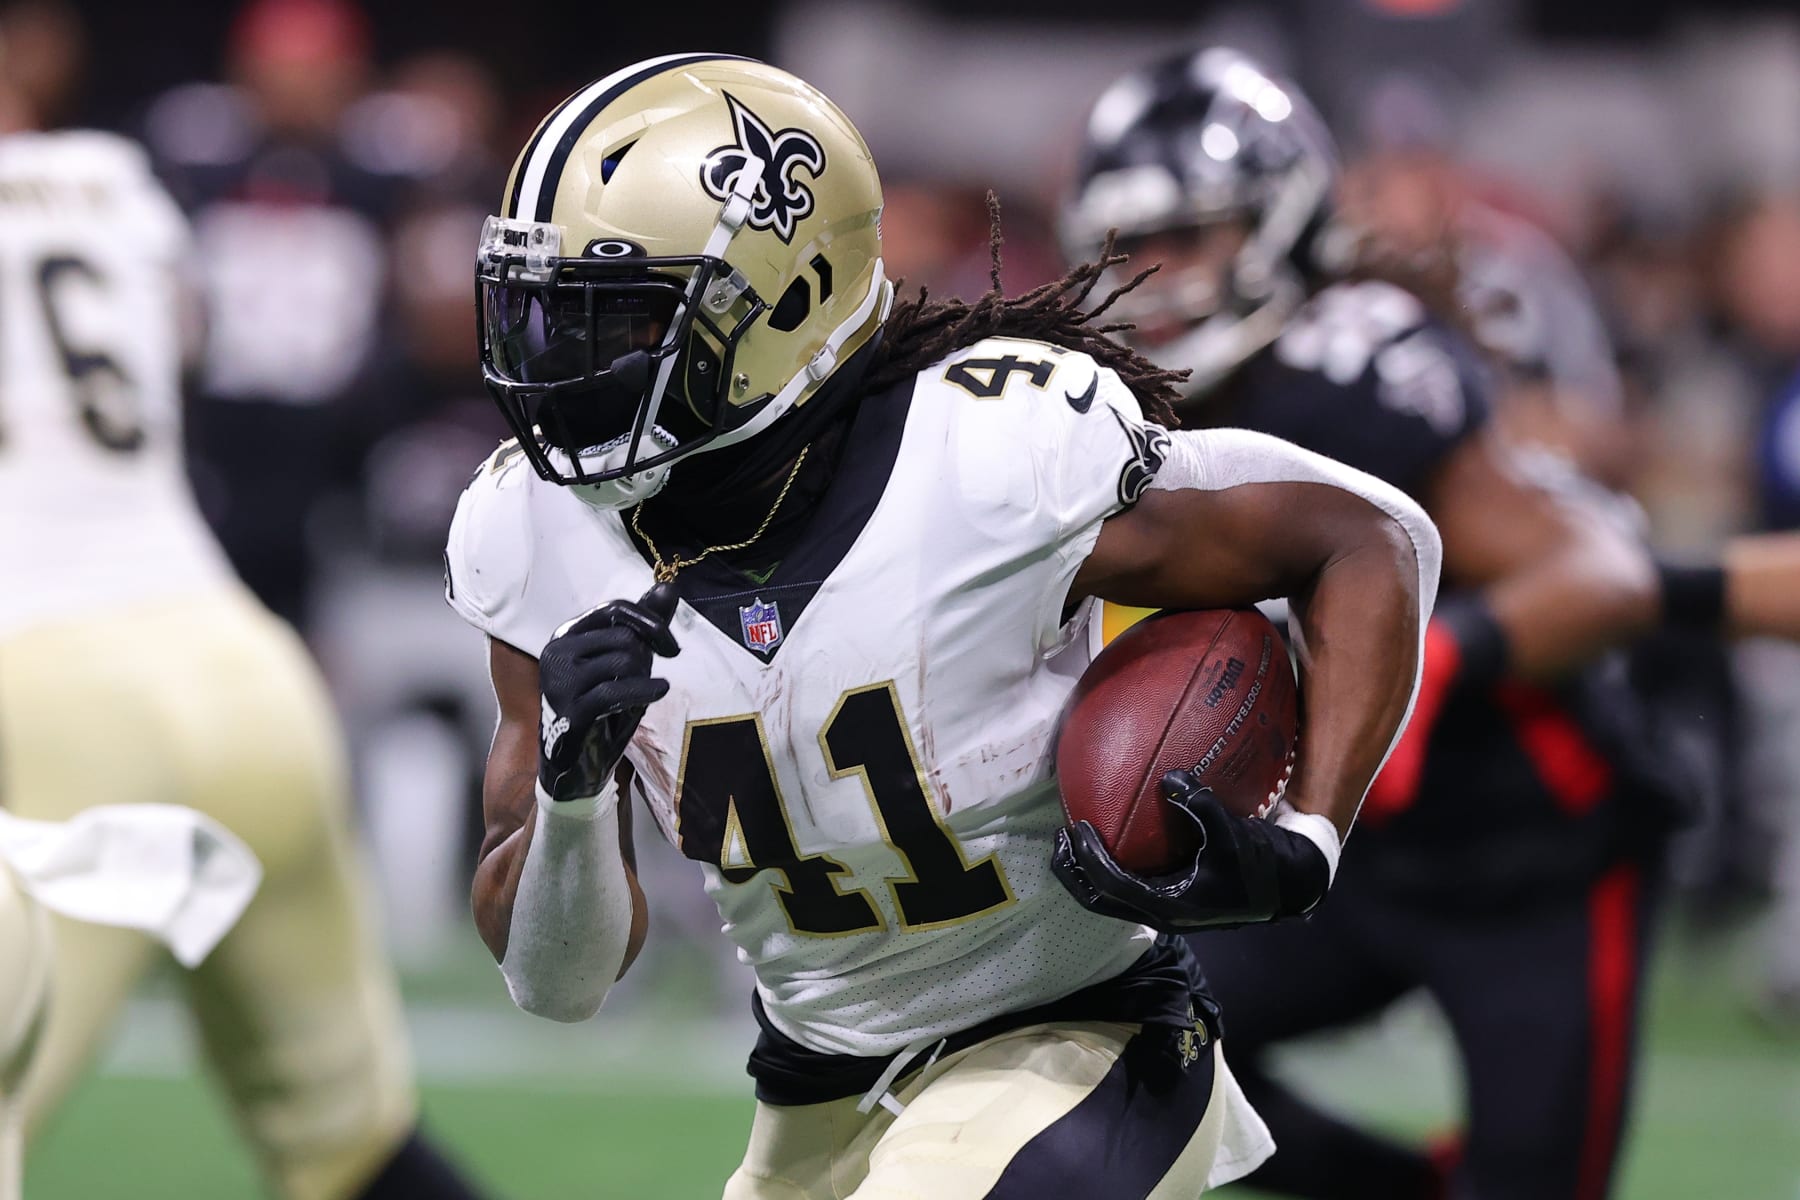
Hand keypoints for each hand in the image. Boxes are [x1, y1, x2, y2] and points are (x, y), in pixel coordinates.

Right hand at [537, 583, 679, 801]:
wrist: (576, 764)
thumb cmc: (601, 709)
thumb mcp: (625, 664)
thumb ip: (644, 626)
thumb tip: (669, 586)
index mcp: (566, 635)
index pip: (616, 608)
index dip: (651, 622)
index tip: (671, 647)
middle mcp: (557, 652)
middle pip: (623, 635)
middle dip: (646, 657)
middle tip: (643, 680)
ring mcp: (560, 682)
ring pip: (624, 660)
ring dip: (643, 678)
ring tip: (636, 695)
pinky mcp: (570, 710)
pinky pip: (618, 690)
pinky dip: (646, 690)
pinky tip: (659, 692)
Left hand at [1051, 769, 1330, 931]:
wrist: (1288, 885)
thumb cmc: (1261, 864)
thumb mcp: (1233, 833)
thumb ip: (1201, 805)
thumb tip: (1170, 777)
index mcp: (1169, 906)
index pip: (1112, 885)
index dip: (1088, 858)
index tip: (1076, 828)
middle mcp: (1160, 913)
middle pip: (1097, 900)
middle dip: (1072, 871)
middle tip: (1058, 837)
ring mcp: (1162, 909)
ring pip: (1107, 898)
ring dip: (1085, 870)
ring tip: (1071, 838)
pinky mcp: (1169, 898)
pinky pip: (1125, 886)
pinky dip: (1108, 866)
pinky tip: (1109, 835)